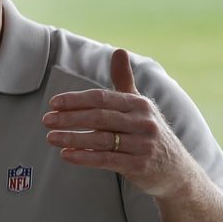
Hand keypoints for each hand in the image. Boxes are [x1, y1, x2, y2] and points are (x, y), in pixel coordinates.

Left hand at [43, 49, 194, 198]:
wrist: (176, 171)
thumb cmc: (150, 133)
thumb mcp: (140, 106)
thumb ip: (125, 81)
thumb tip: (119, 50)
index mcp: (140, 104)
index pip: (102, 98)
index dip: (76, 100)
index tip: (54, 103)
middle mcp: (143, 122)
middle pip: (99, 117)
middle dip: (70, 118)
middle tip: (46, 120)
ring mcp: (142, 145)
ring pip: (100, 139)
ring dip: (72, 138)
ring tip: (51, 138)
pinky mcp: (139, 166)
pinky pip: (106, 160)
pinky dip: (84, 157)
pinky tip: (66, 155)